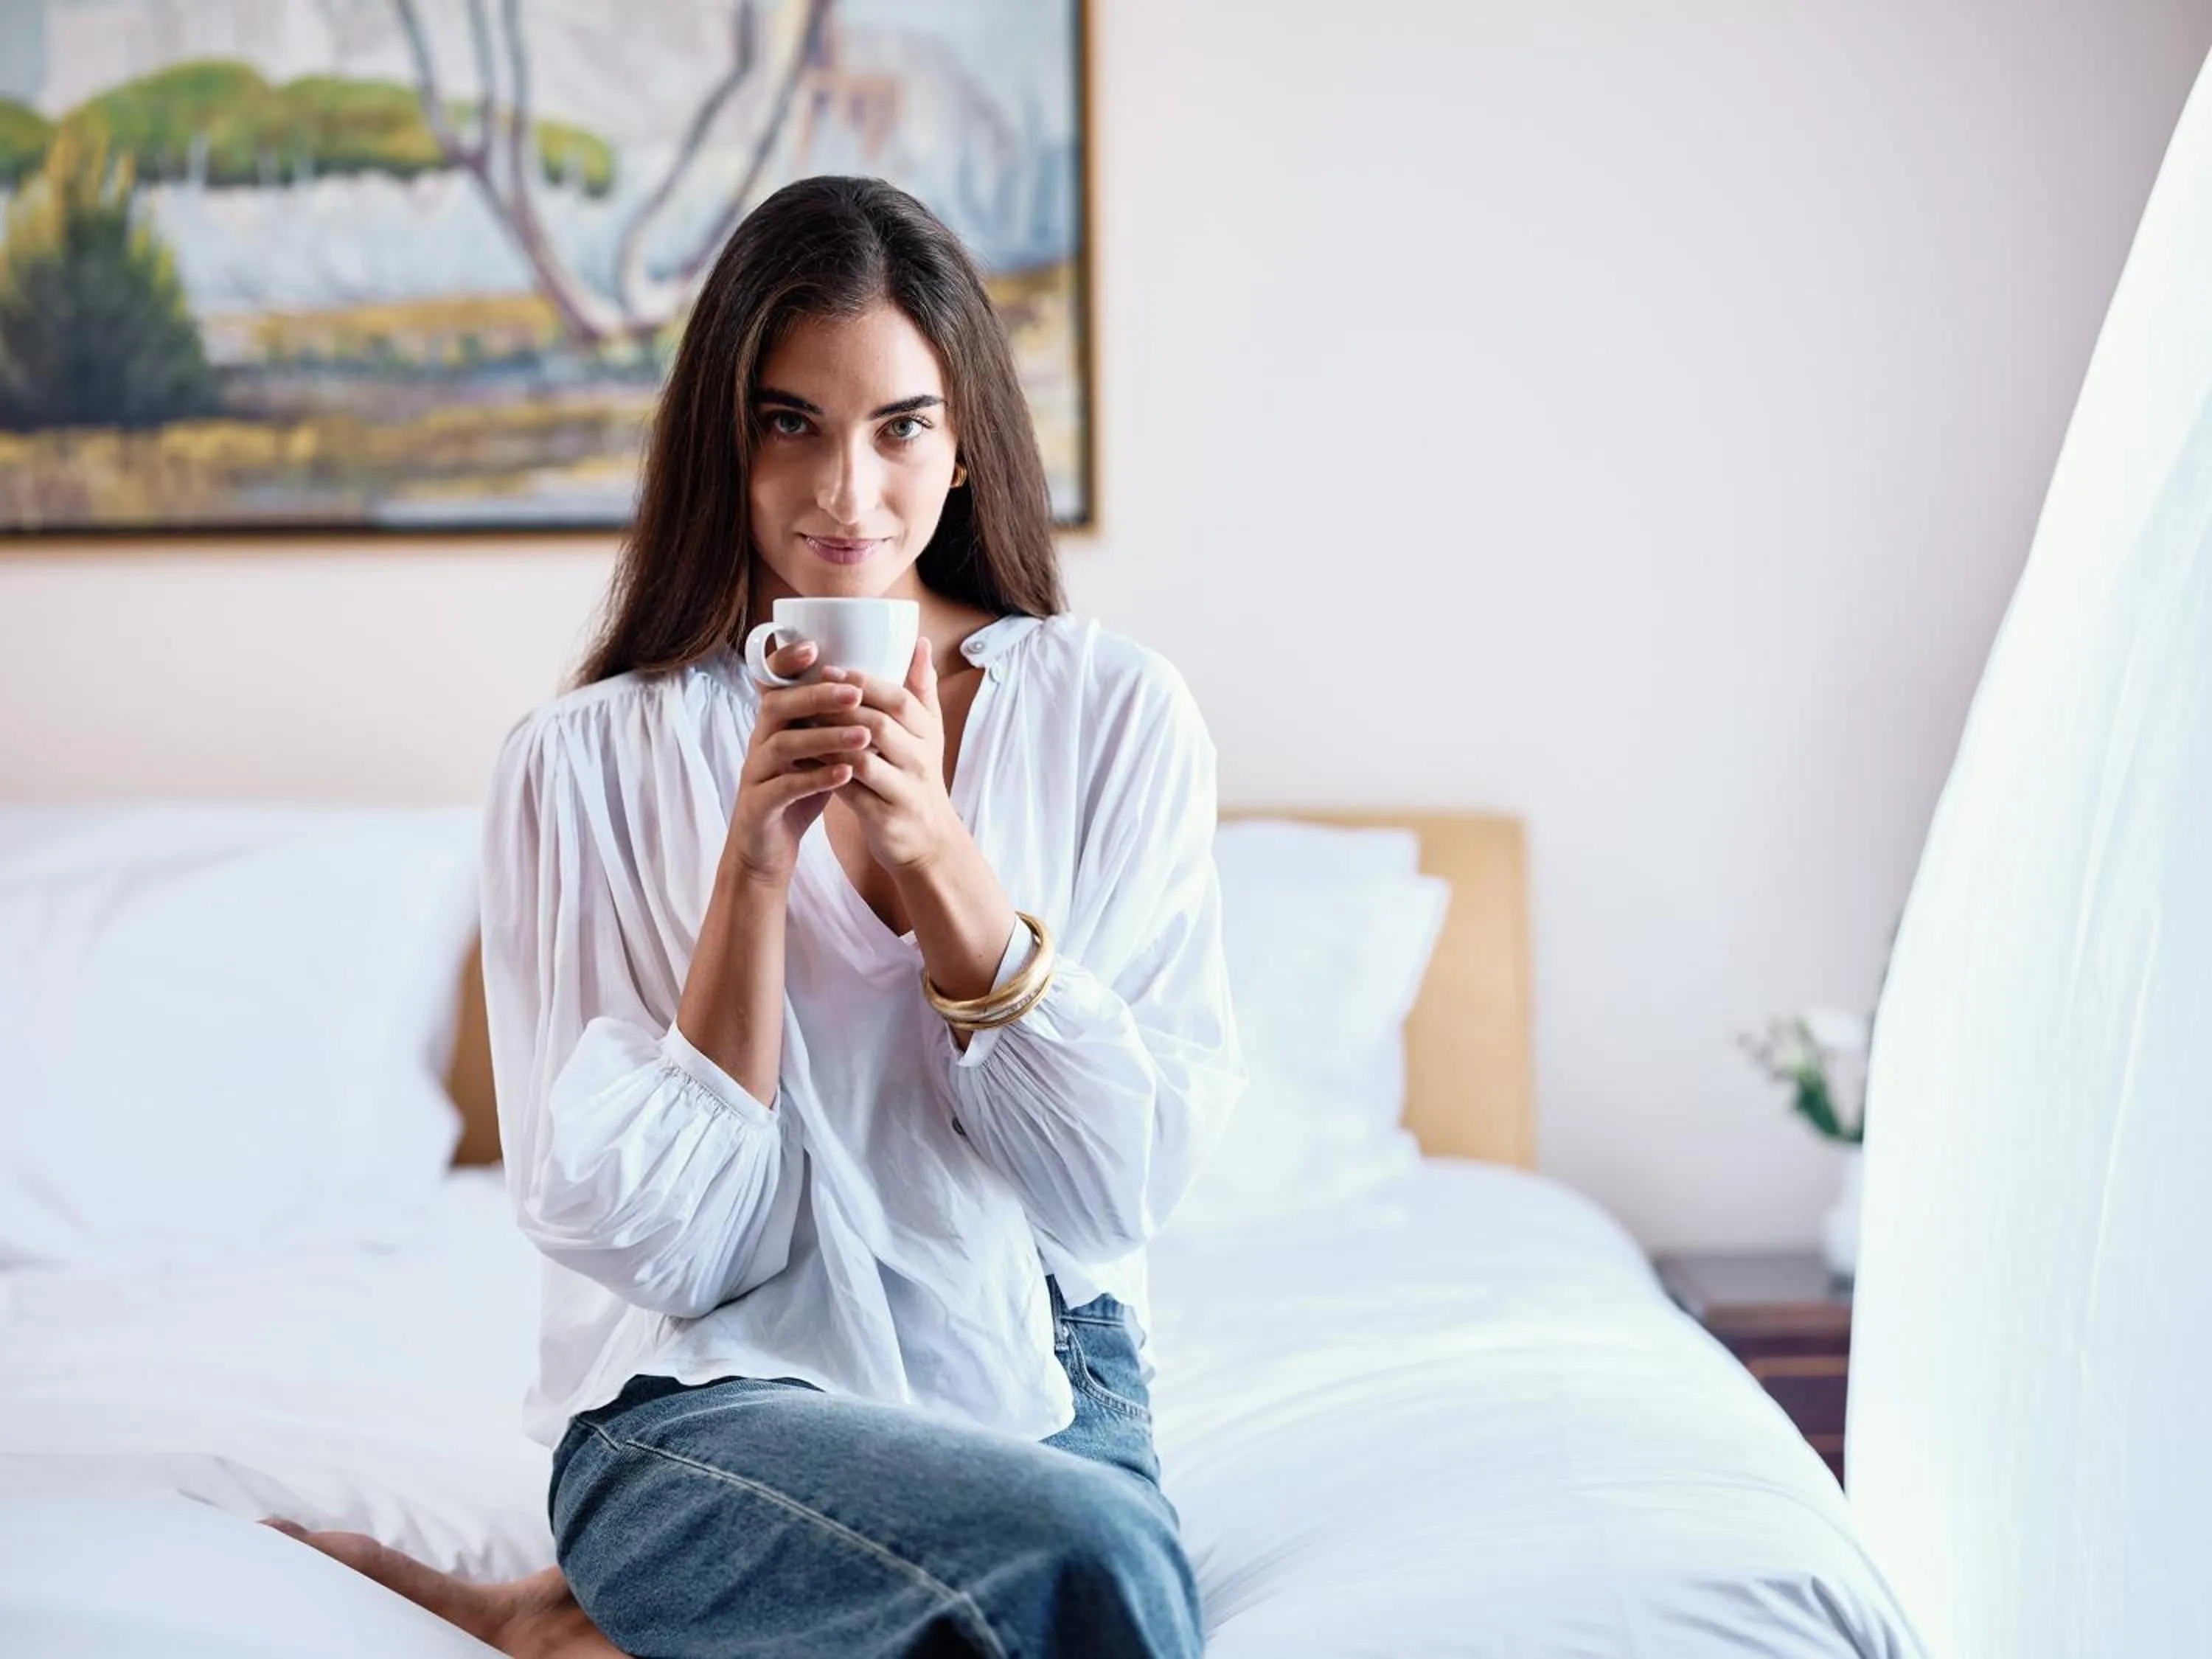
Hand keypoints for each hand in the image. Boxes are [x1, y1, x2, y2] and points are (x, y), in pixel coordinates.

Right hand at [723, 639, 871, 886]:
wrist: (766, 850)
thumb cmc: (797, 794)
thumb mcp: (815, 752)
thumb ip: (833, 722)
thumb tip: (872, 686)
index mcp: (775, 726)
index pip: (773, 684)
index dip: (786, 663)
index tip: (816, 648)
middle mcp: (760, 742)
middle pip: (778, 706)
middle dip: (816, 696)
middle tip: (855, 692)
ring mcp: (756, 774)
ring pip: (782, 745)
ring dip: (824, 737)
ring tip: (863, 735)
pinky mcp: (758, 806)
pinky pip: (784, 787)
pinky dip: (815, 778)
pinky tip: (846, 774)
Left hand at [827, 638, 962, 872]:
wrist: (929, 842)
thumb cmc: (919, 778)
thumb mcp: (930, 734)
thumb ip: (922, 689)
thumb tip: (920, 642)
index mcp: (929, 734)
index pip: (899, 700)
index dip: (864, 683)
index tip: (829, 670)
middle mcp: (922, 760)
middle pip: (879, 725)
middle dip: (839, 707)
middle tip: (804, 694)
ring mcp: (905, 790)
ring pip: (861, 759)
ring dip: (827, 740)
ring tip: (799, 725)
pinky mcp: (885, 818)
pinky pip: (849, 791)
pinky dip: (824, 774)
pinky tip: (804, 761)